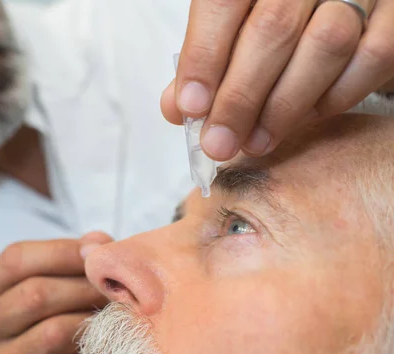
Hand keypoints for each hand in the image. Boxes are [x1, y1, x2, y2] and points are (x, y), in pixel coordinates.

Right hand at [0, 232, 111, 353]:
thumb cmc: (61, 314)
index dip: (63, 252)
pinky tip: (106, 346)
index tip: (99, 250)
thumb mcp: (59, 279)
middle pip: (35, 294)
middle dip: (85, 287)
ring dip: (93, 320)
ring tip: (118, 313)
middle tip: (117, 287)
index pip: (16, 259)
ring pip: (52, 332)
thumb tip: (96, 243)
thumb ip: (76, 256)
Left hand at [161, 0, 393, 160]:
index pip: (223, 3)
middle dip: (240, 97)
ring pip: (326, 45)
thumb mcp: (232, 21)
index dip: (204, 57)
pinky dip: (336, 96)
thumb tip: (177, 108)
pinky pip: (373, 57)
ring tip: (256, 141)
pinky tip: (306, 117)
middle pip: (272, 30)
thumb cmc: (273, 10)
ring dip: (284, 107)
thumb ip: (206, 58)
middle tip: (219, 143)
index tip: (191, 106)